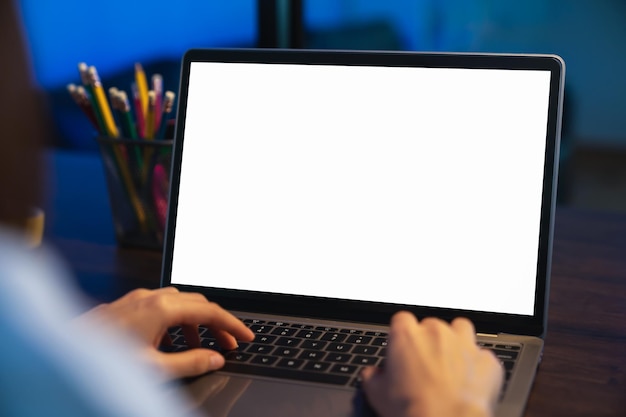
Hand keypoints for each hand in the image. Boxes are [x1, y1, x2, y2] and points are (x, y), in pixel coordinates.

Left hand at [77, 287, 254, 378]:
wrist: (62, 354)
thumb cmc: (102, 361)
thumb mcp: (154, 368)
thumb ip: (190, 363)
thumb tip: (214, 359)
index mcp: (162, 308)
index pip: (209, 311)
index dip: (231, 324)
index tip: (246, 336)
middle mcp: (150, 297)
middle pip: (196, 303)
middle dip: (215, 323)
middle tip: (228, 343)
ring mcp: (136, 300)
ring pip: (178, 303)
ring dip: (194, 323)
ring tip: (200, 348)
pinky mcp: (125, 306)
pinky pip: (160, 307)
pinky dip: (174, 322)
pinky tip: (169, 342)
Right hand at [361, 311, 502, 416]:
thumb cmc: (413, 409)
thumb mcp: (377, 395)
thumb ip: (372, 377)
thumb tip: (372, 375)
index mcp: (406, 335)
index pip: (402, 320)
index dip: (402, 335)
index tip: (402, 349)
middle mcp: (435, 332)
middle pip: (431, 325)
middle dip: (429, 341)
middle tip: (425, 365)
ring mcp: (464, 343)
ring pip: (460, 329)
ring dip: (455, 341)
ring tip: (451, 362)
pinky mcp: (486, 361)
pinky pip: (482, 356)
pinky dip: (477, 366)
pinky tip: (470, 381)